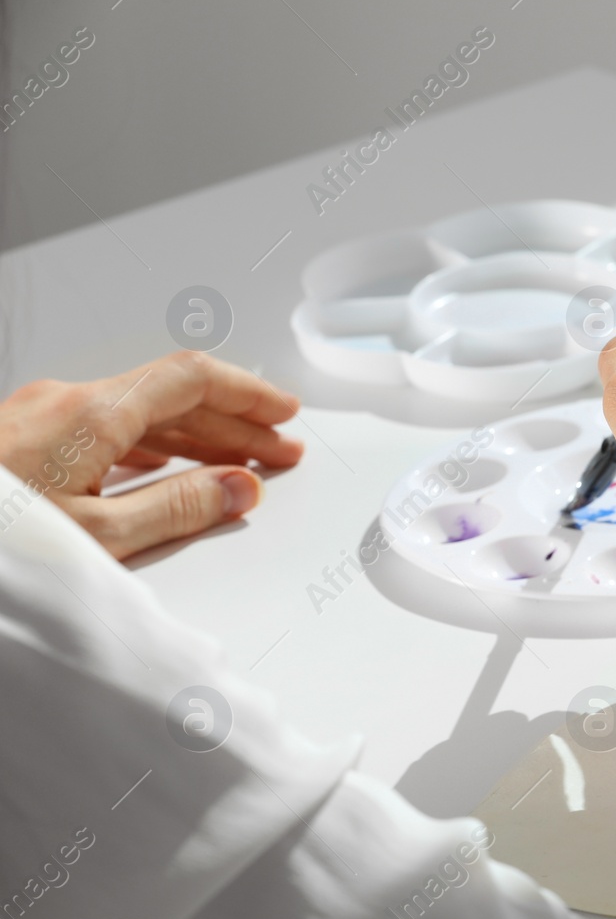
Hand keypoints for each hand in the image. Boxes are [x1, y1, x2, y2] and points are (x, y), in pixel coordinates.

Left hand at [0, 351, 303, 558]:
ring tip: (233, 465)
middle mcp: (62, 402)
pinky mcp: (15, 441)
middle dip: (232, 421)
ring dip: (193, 435)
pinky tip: (162, 471)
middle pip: (168, 394)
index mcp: (89, 414)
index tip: (285, 414)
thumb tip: (234, 489)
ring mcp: (34, 418)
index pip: (192, 379)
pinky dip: (149, 446)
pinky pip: (102, 428)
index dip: (248, 394)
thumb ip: (175, 508)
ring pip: (135, 412)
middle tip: (276, 448)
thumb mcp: (97, 538)